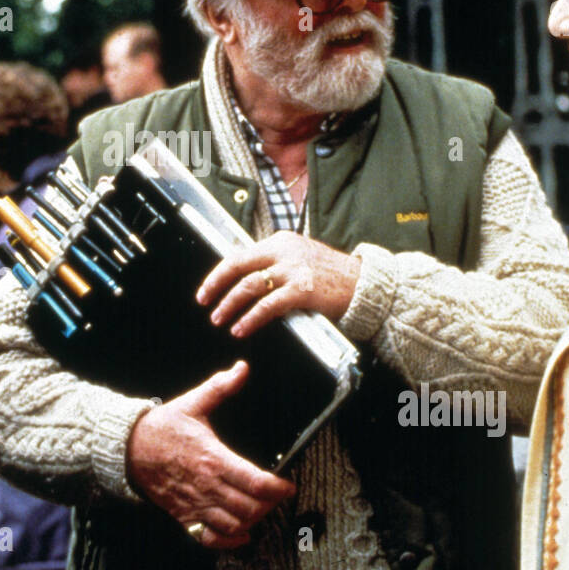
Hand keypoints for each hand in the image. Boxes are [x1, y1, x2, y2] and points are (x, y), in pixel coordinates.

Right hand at [126, 361, 293, 547]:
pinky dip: (229, 541)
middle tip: (277, 496)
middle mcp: (207, 486)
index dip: (278, 489)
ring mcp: (195, 504)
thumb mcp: (192, 403)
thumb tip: (241, 369)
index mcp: (213, 459)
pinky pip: (210, 538)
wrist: (127, 449)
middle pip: (250, 507)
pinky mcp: (184, 515)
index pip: (256, 482)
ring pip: (234, 524)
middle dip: (270, 505)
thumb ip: (219, 387)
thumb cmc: (161, 427)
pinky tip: (241, 534)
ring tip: (261, 509)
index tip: (288, 486)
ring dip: (253, 521)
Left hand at [195, 231, 360, 337]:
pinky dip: (251, 318)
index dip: (219, 272)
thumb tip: (244, 280)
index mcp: (280, 241)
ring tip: (219, 319)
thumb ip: (275, 265)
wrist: (364, 284)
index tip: (206, 288)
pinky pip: (268, 305)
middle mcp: (284, 251)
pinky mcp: (302, 290)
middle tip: (204, 302)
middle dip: (216, 285)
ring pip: (249, 286)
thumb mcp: (300, 259)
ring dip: (230, 304)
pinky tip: (241, 328)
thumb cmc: (332, 276)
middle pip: (238, 265)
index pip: (241, 254)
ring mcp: (293, 269)